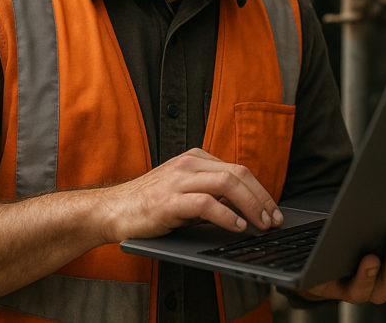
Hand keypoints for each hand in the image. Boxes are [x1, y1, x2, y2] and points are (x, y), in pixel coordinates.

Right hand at [99, 148, 283, 242]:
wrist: (112, 210)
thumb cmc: (150, 203)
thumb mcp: (185, 190)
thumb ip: (212, 193)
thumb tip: (246, 208)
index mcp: (196, 159)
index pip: (238, 170)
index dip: (260, 191)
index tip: (272, 210)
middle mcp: (189, 164)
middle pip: (238, 174)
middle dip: (261, 198)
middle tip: (273, 220)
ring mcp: (178, 180)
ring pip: (227, 184)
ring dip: (251, 206)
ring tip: (260, 224)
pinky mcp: (169, 201)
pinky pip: (206, 204)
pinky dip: (226, 215)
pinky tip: (236, 226)